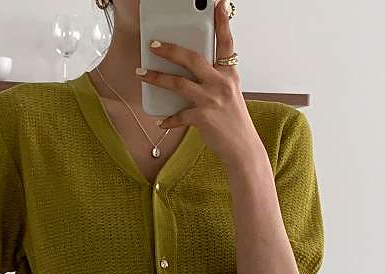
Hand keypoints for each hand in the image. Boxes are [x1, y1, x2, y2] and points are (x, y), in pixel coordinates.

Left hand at [138, 0, 259, 169]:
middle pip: (192, 59)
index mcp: (229, 74)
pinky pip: (179, 115)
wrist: (242, 149)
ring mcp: (212, 100)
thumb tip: (190, 74)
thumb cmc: (234, 123)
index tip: (217, 3)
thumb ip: (214, 80)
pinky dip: (169, 119)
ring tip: (142, 73)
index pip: (225, 43)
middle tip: (153, 44)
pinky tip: (161, 120)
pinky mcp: (203, 118)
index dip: (222, 22)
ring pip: (179, 83)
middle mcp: (221, 83)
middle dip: (170, 50)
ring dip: (157, 78)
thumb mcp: (230, 94)